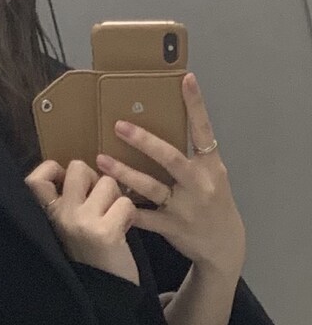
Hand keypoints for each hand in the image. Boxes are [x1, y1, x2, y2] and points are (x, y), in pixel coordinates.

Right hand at [25, 160, 139, 285]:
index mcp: (47, 215)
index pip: (35, 179)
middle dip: (94, 179)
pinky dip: (129, 215)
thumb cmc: (87, 258)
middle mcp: (60, 215)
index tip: (65, 180)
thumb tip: (82, 170)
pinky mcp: (106, 231)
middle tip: (99, 201)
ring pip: (107, 183)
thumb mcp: (66, 228)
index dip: (52, 169)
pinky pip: (125, 203)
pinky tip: (123, 231)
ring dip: (116, 199)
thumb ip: (67, 202)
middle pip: (78, 168)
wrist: (103, 298)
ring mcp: (82, 222)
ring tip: (112, 219)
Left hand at [96, 73, 245, 277]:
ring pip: (152, 187)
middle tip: (119, 125)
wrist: (224, 245)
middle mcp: (199, 184)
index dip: (195, 105)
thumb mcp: (211, 174)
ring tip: (101, 159)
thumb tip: (162, 119)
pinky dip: (125, 207)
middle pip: (171, 159)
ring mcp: (185, 208)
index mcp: (210, 166)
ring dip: (125, 173)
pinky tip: (106, 197)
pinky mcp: (172, 228)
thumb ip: (190, 152)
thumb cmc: (213, 200)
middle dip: (145, 142)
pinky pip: (144, 217)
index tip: (185, 79)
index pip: (203, 130)